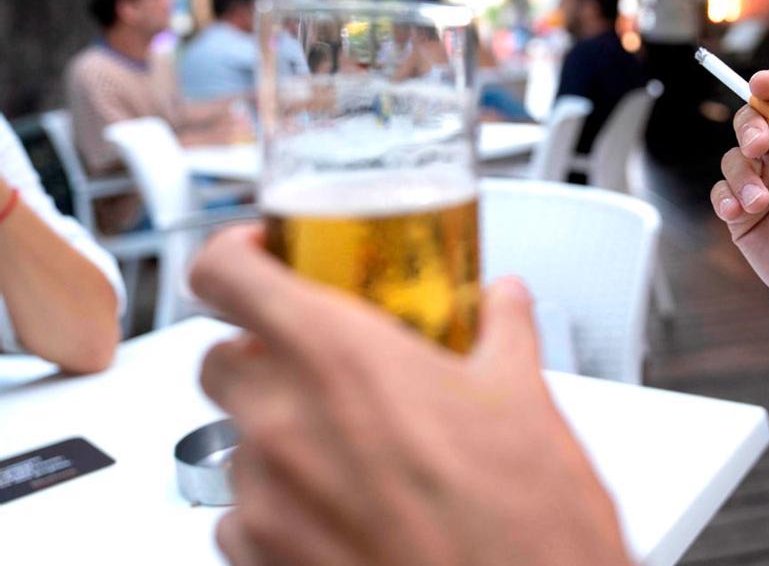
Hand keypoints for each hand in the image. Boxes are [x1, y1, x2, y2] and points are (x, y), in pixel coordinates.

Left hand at [191, 226, 629, 565]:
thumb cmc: (524, 525)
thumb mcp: (527, 403)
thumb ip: (504, 331)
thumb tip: (503, 301)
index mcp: (342, 360)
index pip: (224, 274)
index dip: (233, 254)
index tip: (263, 257)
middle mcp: (285, 425)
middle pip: (219, 359)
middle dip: (261, 353)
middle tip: (322, 364)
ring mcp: (266, 501)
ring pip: (234, 441)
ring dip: (278, 434)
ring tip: (353, 451)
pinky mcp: (262, 561)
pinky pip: (239, 517)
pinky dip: (278, 505)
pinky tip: (342, 509)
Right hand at [710, 70, 768, 326]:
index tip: (760, 83)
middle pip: (752, 121)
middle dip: (750, 128)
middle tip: (761, 146)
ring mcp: (760, 185)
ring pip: (733, 158)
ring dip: (742, 175)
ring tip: (760, 202)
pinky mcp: (741, 215)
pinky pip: (720, 194)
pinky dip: (725, 198)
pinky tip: (738, 212)